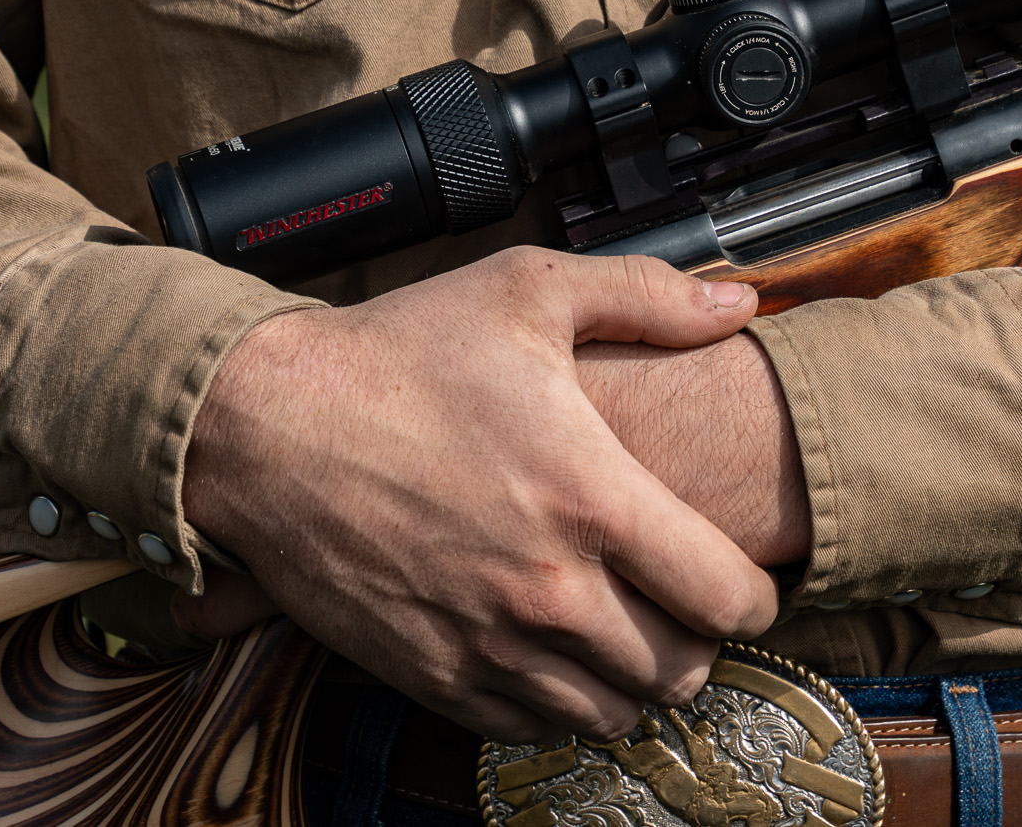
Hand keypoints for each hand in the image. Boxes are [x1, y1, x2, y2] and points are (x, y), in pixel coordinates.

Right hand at [176, 248, 779, 742]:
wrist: (261, 424)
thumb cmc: (395, 354)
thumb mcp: (527, 291)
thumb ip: (647, 295)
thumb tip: (739, 300)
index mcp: (592, 498)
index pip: (730, 600)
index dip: (760, 595)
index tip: (749, 576)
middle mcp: (549, 588)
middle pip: (683, 669)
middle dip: (702, 638)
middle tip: (688, 600)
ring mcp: (489, 642)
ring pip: (613, 713)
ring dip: (635, 679)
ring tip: (627, 627)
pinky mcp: (432, 673)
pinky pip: (532, 729)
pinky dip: (561, 703)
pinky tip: (556, 651)